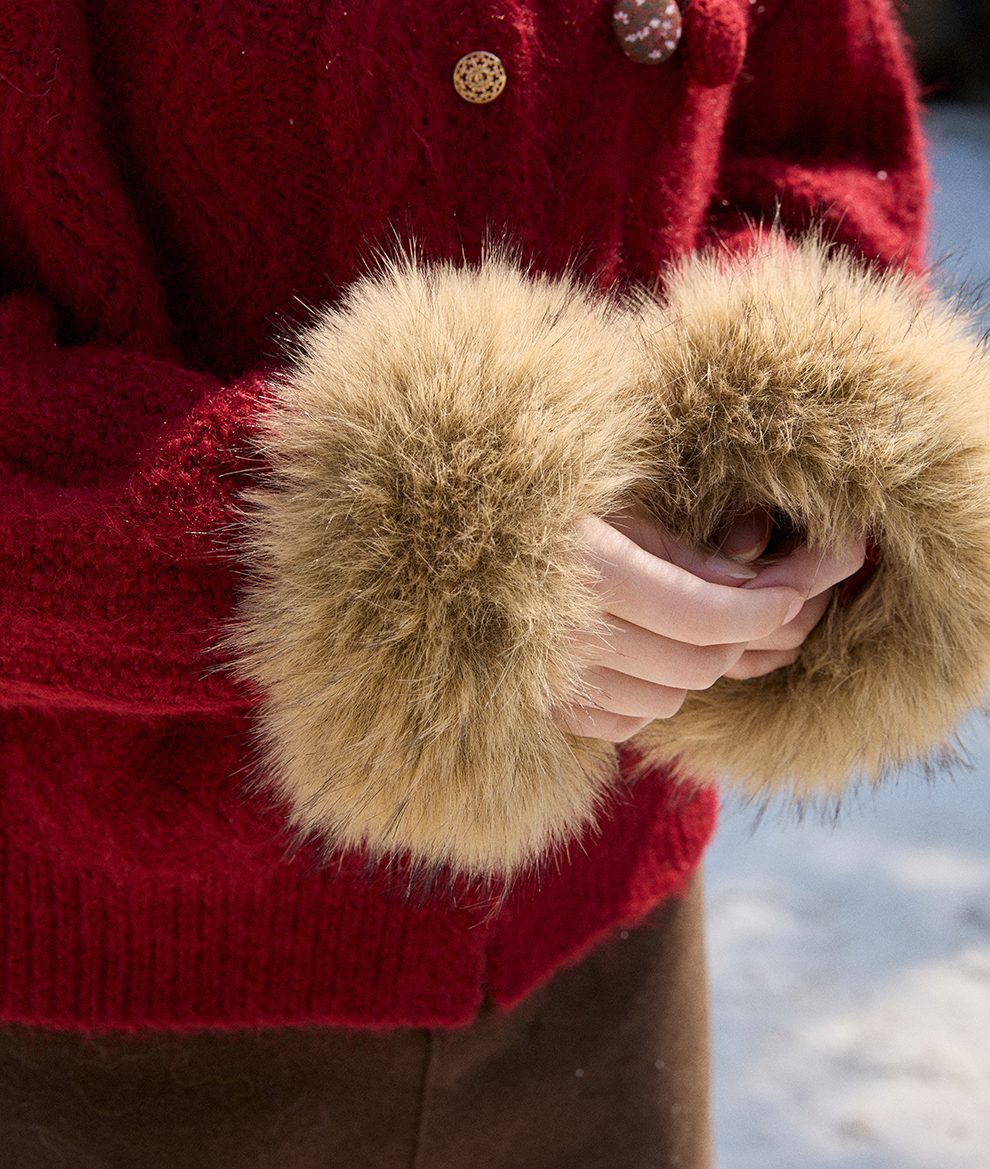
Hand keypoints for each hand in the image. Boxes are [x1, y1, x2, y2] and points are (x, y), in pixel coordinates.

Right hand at [555, 507, 865, 741]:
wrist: (441, 537)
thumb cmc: (536, 505)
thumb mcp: (610, 505)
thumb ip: (680, 549)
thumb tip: (750, 584)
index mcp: (590, 567)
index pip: (704, 613)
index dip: (760, 608)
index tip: (789, 593)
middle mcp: (566, 632)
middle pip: (695, 665)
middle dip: (736, 639)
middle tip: (751, 608)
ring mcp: (548, 678)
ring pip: (666, 700)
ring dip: (690, 669)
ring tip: (682, 625)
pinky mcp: (536, 708)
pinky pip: (623, 725)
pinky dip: (644, 698)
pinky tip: (635, 656)